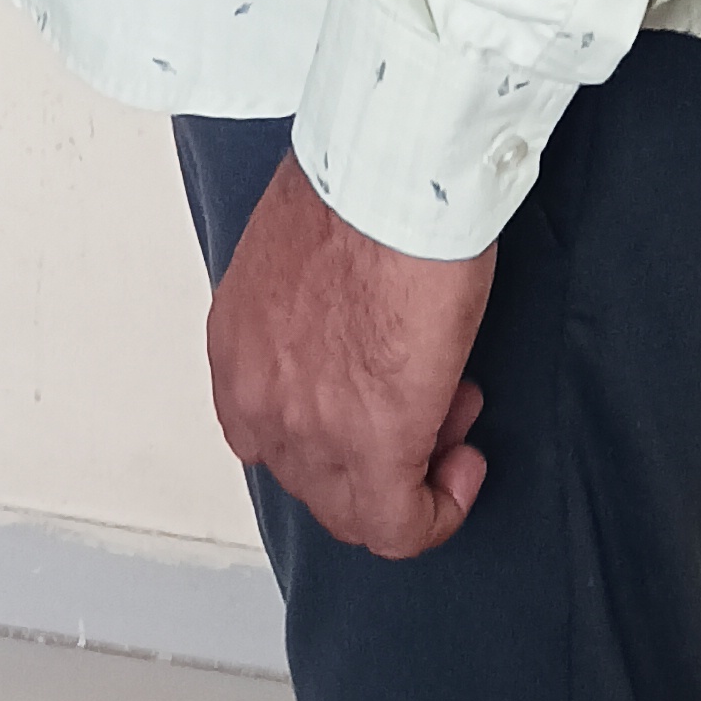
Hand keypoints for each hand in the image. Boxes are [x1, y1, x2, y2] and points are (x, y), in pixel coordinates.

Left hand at [207, 150, 495, 558]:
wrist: (394, 174)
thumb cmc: (361, 183)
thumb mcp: (303, 250)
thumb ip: (308, 309)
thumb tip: (350, 327)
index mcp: (237, 342)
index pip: (269, 430)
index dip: (335, 423)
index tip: (382, 391)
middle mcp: (256, 395)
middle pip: (311, 474)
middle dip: (378, 444)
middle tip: (431, 395)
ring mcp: (308, 428)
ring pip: (352, 507)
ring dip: (411, 470)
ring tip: (454, 406)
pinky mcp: (373, 446)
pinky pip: (397, 526)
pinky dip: (435, 513)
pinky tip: (463, 471)